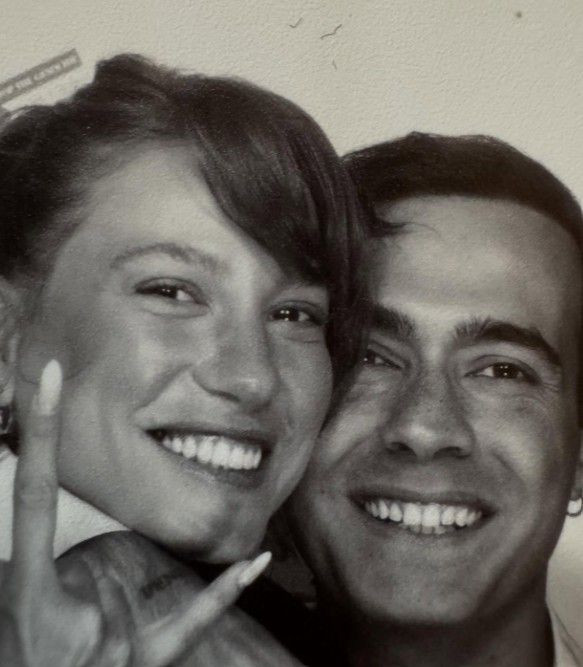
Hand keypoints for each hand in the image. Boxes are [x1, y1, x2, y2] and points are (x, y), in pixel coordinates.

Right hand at [0, 360, 270, 665]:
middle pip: (91, 546)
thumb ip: (18, 561)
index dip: (40, 433)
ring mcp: (113, 642)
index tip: (52, 378)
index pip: (33, 495)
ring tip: (102, 624)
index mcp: (28, 593)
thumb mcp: (5, 604)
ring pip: (137, 580)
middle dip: (88, 556)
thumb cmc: (15, 658)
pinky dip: (224, 589)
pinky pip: (192, 623)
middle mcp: (72, 614)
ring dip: (129, 579)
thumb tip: (30, 498)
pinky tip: (258, 559)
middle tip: (68, 590)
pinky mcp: (146, 665)